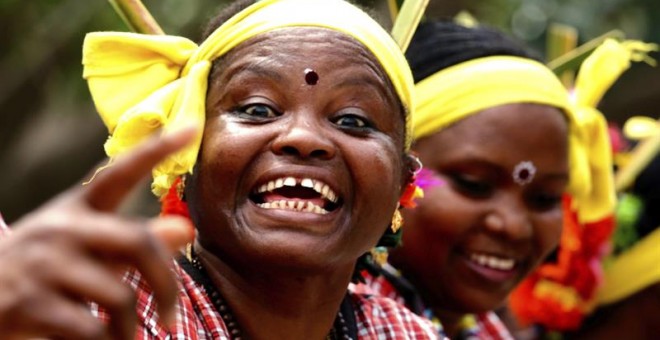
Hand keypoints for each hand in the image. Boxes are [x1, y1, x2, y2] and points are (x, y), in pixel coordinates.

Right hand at [0, 128, 195, 338]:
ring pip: (120, 296)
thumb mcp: (87, 248)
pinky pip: (92, 331)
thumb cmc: (46, 270)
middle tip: (174, 318)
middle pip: (138, 242)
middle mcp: (61, 229)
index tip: (192, 127)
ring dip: (132, 328)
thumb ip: (134, 241)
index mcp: (76, 209)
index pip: (119, 173)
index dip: (155, 150)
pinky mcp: (29, 305)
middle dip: (167, 284)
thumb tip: (185, 229)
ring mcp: (43, 265)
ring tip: (129, 337)